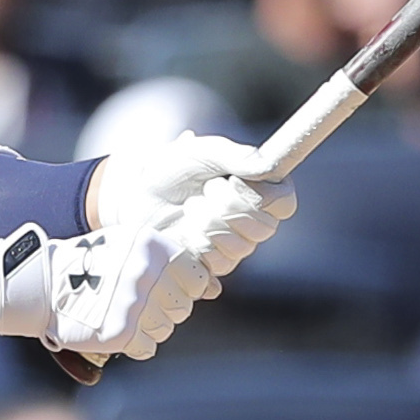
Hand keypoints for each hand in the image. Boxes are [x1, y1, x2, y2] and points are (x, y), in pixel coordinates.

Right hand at [10, 223, 205, 364]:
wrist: (43, 285)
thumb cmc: (91, 265)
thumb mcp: (129, 248)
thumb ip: (171, 264)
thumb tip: (214, 289)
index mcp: (150, 246)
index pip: (195, 278)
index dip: (182, 289)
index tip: (161, 290)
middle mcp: (144, 273)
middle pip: (182, 307)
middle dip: (164, 310)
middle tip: (136, 305)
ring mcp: (132, 303)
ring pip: (167, 329)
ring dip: (149, 328)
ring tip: (124, 316)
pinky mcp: (120, 332)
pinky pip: (148, 348)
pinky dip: (135, 345)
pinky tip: (118, 331)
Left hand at [97, 132, 296, 277]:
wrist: (134, 195)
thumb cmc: (170, 169)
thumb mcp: (199, 152)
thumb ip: (235, 155)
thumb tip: (267, 166)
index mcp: (258, 190)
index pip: (284, 203)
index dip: (267, 197)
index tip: (236, 182)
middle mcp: (250, 222)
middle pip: (264, 228)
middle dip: (229, 207)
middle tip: (205, 192)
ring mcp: (231, 248)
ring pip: (239, 249)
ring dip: (208, 224)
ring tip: (188, 209)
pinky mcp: (208, 267)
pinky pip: (216, 267)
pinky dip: (195, 246)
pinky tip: (182, 233)